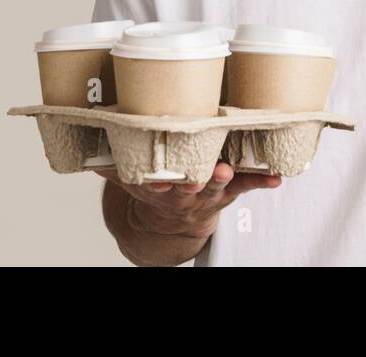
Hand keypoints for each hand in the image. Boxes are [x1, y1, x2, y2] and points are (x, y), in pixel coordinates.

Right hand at [94, 162, 281, 242]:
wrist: (172, 225)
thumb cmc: (158, 189)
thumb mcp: (133, 182)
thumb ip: (113, 165)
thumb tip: (88, 141)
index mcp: (161, 186)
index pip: (158, 183)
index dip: (160, 181)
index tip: (161, 179)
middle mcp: (185, 190)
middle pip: (191, 184)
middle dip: (199, 178)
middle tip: (207, 170)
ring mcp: (209, 191)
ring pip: (218, 185)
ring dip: (227, 178)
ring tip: (232, 170)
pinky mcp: (229, 190)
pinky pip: (248, 185)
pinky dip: (262, 181)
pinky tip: (276, 177)